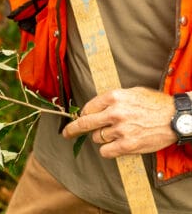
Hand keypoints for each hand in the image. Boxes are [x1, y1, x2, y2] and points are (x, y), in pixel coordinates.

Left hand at [62, 87, 177, 157]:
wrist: (176, 118)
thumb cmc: (154, 104)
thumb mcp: (131, 92)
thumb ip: (111, 99)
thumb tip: (92, 109)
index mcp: (114, 97)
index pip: (88, 108)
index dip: (85, 115)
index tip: (82, 119)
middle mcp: (115, 112)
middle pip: (84, 124)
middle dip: (72, 130)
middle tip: (66, 134)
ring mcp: (121, 129)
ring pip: (97, 138)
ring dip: (102, 138)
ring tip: (118, 133)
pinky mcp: (128, 144)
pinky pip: (105, 151)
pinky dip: (107, 150)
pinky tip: (116, 145)